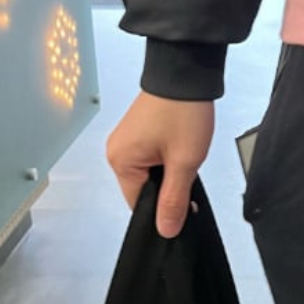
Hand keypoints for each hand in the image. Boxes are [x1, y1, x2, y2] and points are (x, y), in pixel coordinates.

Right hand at [105, 91, 214, 236]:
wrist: (185, 72)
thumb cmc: (183, 112)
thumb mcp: (184, 162)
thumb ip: (174, 200)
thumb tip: (165, 231)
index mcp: (121, 161)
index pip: (138, 203)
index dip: (162, 208)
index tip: (184, 201)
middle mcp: (116, 152)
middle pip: (141, 189)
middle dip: (166, 187)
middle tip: (187, 169)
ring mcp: (124, 142)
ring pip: (146, 175)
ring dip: (167, 172)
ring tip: (183, 154)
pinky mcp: (134, 133)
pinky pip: (147, 159)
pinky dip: (163, 160)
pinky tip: (177, 148)